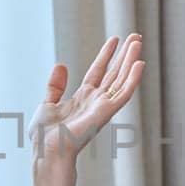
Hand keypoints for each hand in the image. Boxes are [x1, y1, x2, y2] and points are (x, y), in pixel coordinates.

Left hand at [31, 34, 144, 168]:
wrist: (47, 149)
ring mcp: (102, 107)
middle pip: (114, 73)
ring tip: (138, 41)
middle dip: (125, 55)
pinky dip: (133, 79)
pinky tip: (139, 63)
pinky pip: (124, 94)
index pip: (98, 72)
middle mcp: (96, 101)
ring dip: (131, 61)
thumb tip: (61, 65)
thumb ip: (55, 86)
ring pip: (122, 80)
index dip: (106, 55)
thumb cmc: (45, 135)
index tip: (115, 39)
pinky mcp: (106, 112)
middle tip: (137, 36)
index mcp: (82, 98)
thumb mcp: (47, 103)